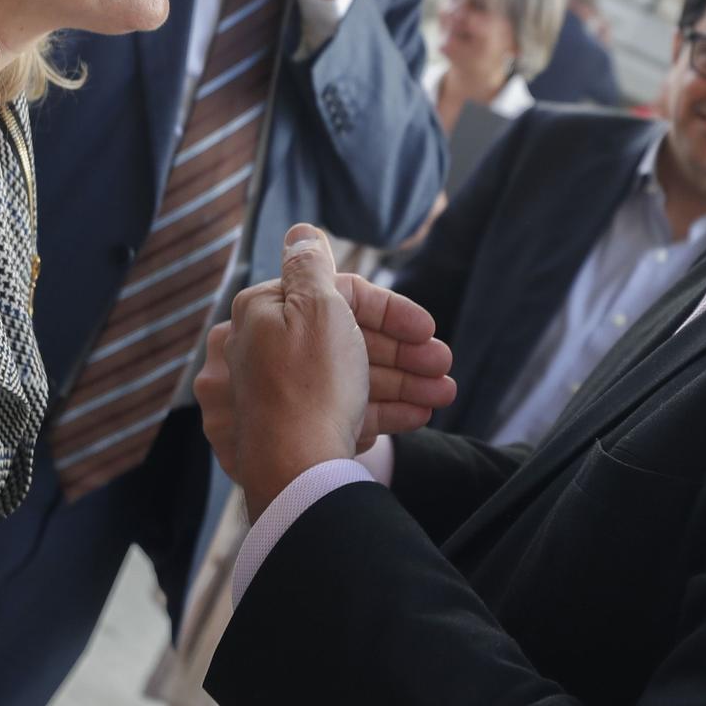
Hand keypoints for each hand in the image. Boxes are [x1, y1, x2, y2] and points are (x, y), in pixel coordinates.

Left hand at [198, 224, 455, 517]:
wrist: (295, 473)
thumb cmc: (308, 384)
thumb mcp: (317, 306)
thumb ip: (311, 264)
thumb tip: (299, 231)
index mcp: (262, 312)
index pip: (336, 298)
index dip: (389, 310)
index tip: (428, 329)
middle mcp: (263, 351)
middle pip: (344, 340)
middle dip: (402, 352)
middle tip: (444, 366)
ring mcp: (277, 395)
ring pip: (348, 377)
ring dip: (402, 382)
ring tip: (444, 395)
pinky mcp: (291, 431)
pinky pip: (340, 410)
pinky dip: (380, 410)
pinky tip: (419, 414)